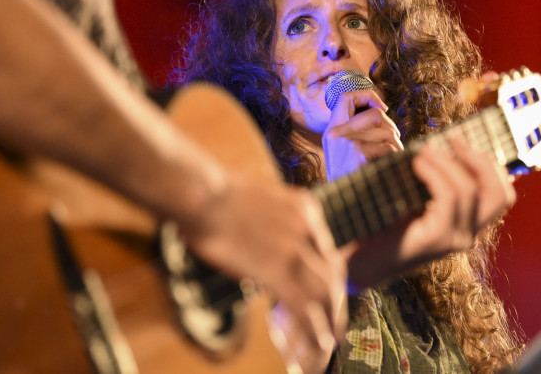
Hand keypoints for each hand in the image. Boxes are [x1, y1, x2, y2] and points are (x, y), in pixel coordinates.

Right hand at [179, 173, 347, 360]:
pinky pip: (304, 308)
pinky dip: (315, 330)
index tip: (331, 296)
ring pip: (325, 295)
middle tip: (335, 326)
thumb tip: (274, 248)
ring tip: (327, 343)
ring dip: (329, 322)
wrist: (205, 194)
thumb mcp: (265, 202)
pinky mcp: (278, 271)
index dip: (333, 279)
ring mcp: (296, 251)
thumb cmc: (220, 196)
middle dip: (336, 305)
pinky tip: (318, 345)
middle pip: (333, 275)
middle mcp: (309, 229)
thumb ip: (279, 225)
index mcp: (307, 210)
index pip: (330, 252)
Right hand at [321, 88, 402, 180]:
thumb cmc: (353, 180)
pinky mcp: (359, 154)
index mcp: (331, 131)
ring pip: (388, 131)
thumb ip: (358, 131)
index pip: (346, 97)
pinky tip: (388, 170)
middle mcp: (335, 134)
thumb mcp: (346, 152)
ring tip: (388, 162)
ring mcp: (346, 143)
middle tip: (392, 144)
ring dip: (396, 146)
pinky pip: (390, 147)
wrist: (345, 210)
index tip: (381, 108)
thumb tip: (381, 110)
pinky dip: (395, 158)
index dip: (367, 96)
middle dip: (391, 128)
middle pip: (376, 114)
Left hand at [345, 137, 515, 286]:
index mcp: (467, 224)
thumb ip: (434, 178)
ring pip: (470, 190)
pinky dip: (434, 173)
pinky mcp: (437, 239)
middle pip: (500, 194)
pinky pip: (449, 197)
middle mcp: (468, 235)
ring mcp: (455, 240)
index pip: (502, 195)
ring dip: (446, 161)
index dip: (489, 163)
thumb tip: (441, 143)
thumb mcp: (414, 195)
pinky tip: (416, 164)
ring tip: (422, 151)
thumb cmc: (381, 223)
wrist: (355, 257)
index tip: (460, 140)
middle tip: (453, 140)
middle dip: (480, 160)